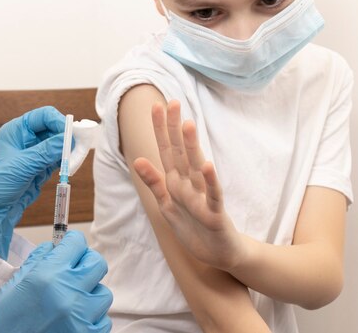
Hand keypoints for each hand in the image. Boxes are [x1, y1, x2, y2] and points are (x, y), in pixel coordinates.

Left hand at [0, 106, 64, 259]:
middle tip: (78, 148)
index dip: (59, 122)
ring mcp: (33, 154)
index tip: (71, 134)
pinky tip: (69, 167)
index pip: (44, 116)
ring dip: (67, 151)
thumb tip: (68, 139)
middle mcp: (26, 139)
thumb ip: (46, 151)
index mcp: (16, 130)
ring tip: (75, 159)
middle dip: (66, 138)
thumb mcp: (22, 165)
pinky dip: (65, 163)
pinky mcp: (39, 169)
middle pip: (54, 129)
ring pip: (58, 146)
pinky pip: (57, 160)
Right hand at [0, 231, 112, 332]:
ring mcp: (80, 318)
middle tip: (75, 270)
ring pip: (103, 294)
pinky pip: (103, 321)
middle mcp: (67, 294)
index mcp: (48, 274)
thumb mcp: (18, 279)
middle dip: (86, 263)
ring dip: (89, 294)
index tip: (70, 246)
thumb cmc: (3, 316)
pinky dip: (91, 319)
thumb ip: (42, 258)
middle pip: (97, 264)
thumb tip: (59, 246)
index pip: (77, 243)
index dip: (72, 243)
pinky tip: (75, 319)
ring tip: (72, 301)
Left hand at [133, 101, 245, 270]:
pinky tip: (207, 166)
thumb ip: (154, 183)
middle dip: (175, 129)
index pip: (167, 150)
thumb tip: (137, 159)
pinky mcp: (215, 214)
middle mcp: (191, 184)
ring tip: (188, 125)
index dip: (161, 129)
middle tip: (173, 102)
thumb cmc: (194, 226)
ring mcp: (204, 197)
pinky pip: (213, 195)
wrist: (219, 254)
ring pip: (196, 168)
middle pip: (180, 153)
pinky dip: (210, 181)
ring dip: (192, 147)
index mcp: (177, 181)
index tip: (157, 106)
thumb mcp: (167, 205)